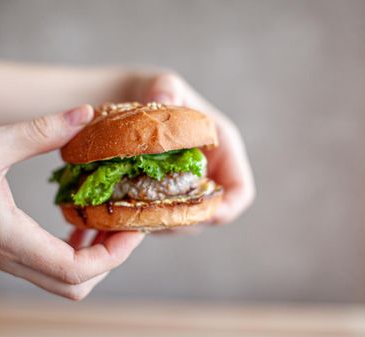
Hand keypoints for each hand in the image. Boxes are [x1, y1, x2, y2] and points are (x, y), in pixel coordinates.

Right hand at [0, 105, 143, 299]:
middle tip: (124, 225)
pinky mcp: (1, 248)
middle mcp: (9, 256)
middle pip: (74, 286)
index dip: (113, 255)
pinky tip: (76, 223)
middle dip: (109, 260)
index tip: (132, 227)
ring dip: (92, 258)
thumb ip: (41, 130)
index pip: (75, 270)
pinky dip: (71, 252)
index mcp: (8, 235)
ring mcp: (5, 257)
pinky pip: (47, 266)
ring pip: (62, 281)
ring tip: (105, 223)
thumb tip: (84, 114)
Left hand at [137, 73, 254, 224]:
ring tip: (136, 215)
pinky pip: (162, 217)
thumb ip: (165, 87)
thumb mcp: (163, 84)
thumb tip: (164, 98)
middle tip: (155, 219)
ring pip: (183, 221)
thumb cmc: (156, 91)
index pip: (239, 191)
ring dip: (162, 223)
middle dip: (185, 222)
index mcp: (223, 150)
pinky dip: (147, 218)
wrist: (132, 100)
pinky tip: (125, 211)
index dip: (225, 208)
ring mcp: (188, 187)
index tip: (200, 215)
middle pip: (208, 215)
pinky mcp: (166, 194)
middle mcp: (210, 174)